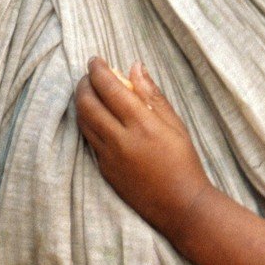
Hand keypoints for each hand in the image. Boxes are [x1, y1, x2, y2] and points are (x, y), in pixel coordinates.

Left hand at [75, 58, 210, 239]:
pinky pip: (88, 139)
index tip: (95, 60)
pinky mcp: (104, 170)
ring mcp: (109, 156)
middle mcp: (120, 139)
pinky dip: (86, 121)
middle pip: (88, 103)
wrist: (179, 204)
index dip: (98, 70)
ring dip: (81, 102)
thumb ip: (152, 94)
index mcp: (142, 123)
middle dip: (84, 84)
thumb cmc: (183, 161)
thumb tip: (134, 67)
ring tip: (88, 91)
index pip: (110, 88)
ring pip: (83, 121)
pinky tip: (94, 115)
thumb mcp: (174, 123)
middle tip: (89, 75)